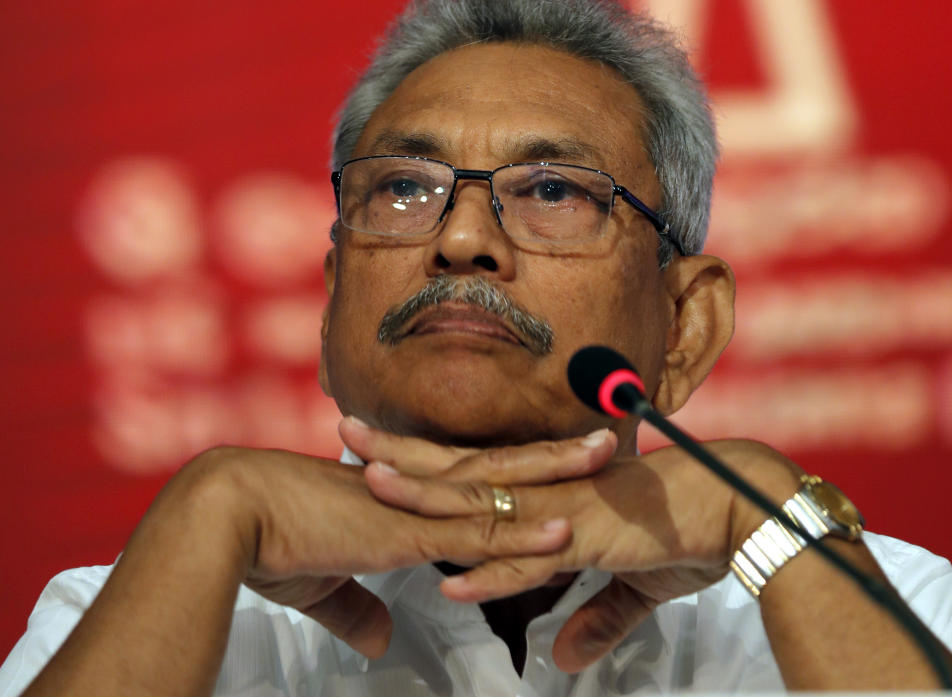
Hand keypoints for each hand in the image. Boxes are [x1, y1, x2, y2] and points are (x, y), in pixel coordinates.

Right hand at [180, 429, 616, 659]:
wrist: (231, 515)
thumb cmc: (268, 541)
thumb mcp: (323, 584)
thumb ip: (358, 607)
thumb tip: (379, 638)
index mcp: (402, 492)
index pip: (474, 473)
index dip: (518, 467)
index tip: (558, 457)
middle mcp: (418, 488)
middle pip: (503, 464)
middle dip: (557, 453)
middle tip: (609, 434)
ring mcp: (416, 507)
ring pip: (503, 487)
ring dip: (558, 475)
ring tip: (607, 457)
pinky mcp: (405, 535)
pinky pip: (476, 536)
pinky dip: (523, 536)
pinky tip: (562, 533)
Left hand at [358, 435, 801, 670]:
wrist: (740, 507)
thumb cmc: (686, 530)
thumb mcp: (631, 583)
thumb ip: (592, 616)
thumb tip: (559, 656)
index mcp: (553, 488)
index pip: (475, 469)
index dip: (423, 460)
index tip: (374, 446)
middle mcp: (551, 490)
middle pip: (462, 469)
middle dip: (401, 452)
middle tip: (344, 428)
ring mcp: (567, 511)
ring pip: (485, 503)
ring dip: (427, 499)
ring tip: (373, 485)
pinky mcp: (594, 541)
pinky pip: (535, 562)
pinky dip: (494, 574)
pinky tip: (453, 585)